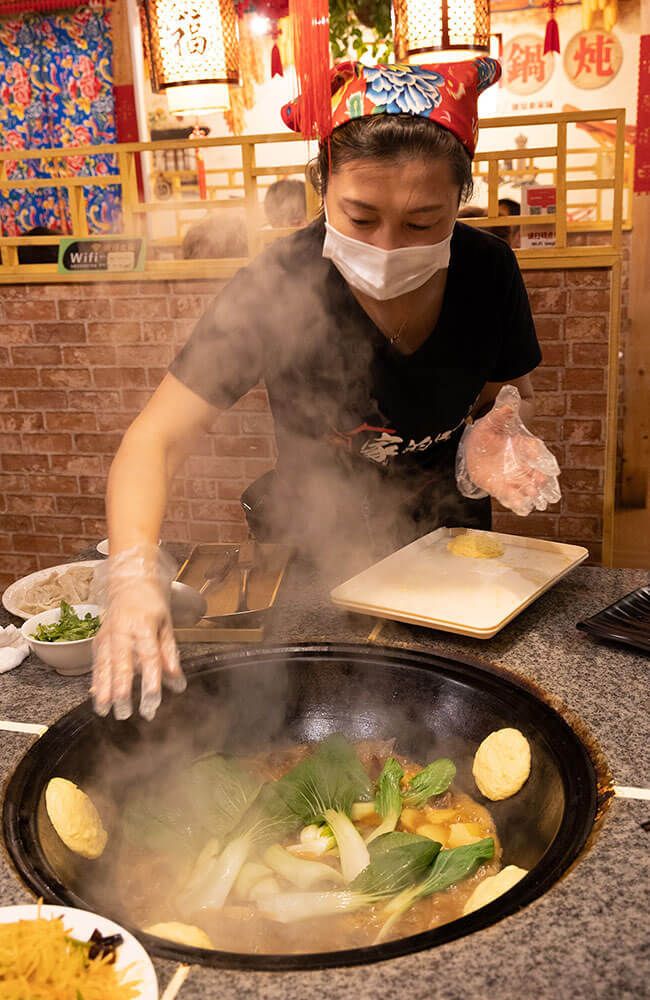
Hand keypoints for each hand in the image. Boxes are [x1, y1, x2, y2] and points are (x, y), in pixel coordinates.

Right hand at [91, 545, 185, 720]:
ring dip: (103, 690)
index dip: (150, 684)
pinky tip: (96, 697)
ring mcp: (107, 635)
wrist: (130, 581)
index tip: (151, 704)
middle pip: (121, 666)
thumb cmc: (152, 603)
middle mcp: (122, 632)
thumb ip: (170, 656)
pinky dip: (96, 681)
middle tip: (125, 714)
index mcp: (143, 626)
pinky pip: (97, 664)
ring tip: (104, 711)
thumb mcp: (167, 625)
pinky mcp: (98, 640)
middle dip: (121, 692)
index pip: (149, 660)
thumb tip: (178, 685)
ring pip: (104, 666)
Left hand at [456, 385, 560, 516]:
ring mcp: (512, 477)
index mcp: (522, 447)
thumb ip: (502, 413)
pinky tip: (522, 509)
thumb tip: (510, 402)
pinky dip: (516, 503)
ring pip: (526, 488)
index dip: (544, 460)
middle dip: (542, 481)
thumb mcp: (492, 420)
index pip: (536, 452)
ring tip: (538, 501)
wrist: (474, 446)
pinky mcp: (500, 488)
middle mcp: (521, 464)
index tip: (552, 468)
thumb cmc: (488, 432)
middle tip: (546, 487)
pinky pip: (510, 497)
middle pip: (536, 474)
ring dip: (532, 495)